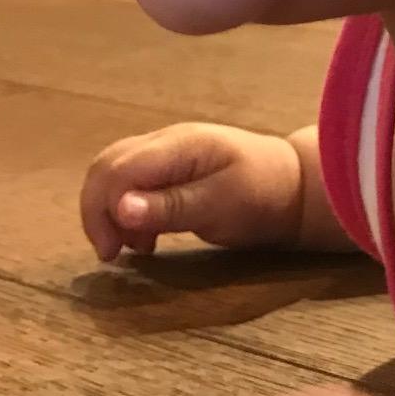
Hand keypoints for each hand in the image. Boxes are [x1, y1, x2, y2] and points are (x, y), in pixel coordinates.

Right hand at [81, 123, 302, 259]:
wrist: (296, 186)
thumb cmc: (264, 195)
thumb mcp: (221, 206)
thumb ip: (171, 206)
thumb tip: (121, 208)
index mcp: (178, 146)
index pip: (117, 169)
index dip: (102, 210)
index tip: (112, 252)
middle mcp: (167, 143)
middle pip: (107, 166)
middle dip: (98, 210)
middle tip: (111, 252)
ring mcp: (168, 153)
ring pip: (116, 174)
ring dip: (111, 210)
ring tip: (131, 248)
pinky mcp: (172, 169)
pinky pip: (133, 182)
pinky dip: (127, 210)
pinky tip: (144, 239)